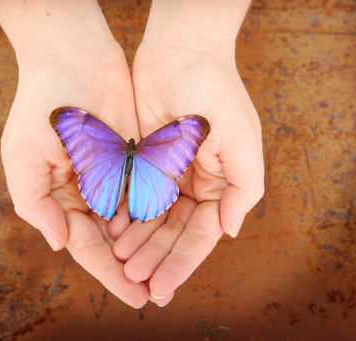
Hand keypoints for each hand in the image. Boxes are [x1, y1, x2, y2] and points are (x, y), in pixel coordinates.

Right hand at [0, 0, 148, 307]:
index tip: (135, 296)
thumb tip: (59, 244)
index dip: (110, 274)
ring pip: (135, 221)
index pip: (88, 246)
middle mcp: (88, 193)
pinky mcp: (136, 158)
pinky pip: (150, 191)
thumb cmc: (42, 106)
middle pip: (114, 241)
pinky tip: (176, 234)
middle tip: (159, 293)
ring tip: (170, 271)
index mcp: (60, 199)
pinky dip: (160, 214)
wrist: (74, 57)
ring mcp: (113, 176)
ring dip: (151, 246)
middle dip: (135, 267)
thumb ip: (36, 205)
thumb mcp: (24, 158)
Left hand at [112, 0, 264, 303]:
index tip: (162, 286)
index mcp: (220, 184)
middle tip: (135, 280)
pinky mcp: (142, 160)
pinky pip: (131, 195)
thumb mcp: (242, 139)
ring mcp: (167, 173)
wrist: (180, 51)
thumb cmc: (216, 91)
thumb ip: (243, 187)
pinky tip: (111, 233)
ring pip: (151, 219)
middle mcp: (194, 184)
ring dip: (138, 242)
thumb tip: (230, 231)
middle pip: (174, 232)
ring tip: (121, 262)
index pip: (201, 234)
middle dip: (156, 257)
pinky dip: (123, 216)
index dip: (182, 262)